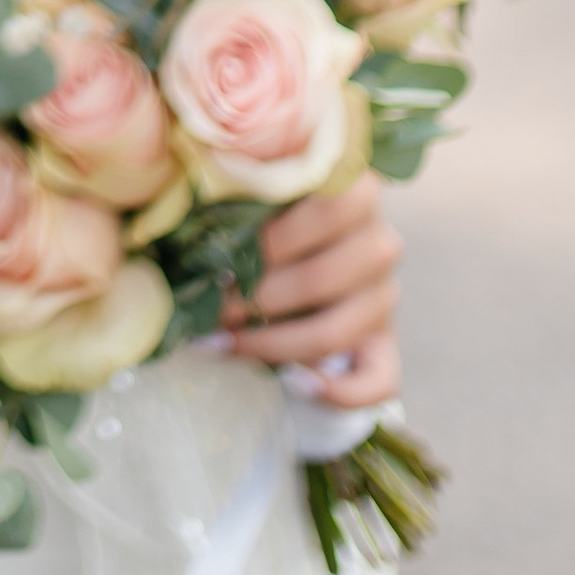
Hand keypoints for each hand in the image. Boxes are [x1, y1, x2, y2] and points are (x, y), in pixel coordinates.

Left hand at [223, 174, 402, 409]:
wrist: (305, 242)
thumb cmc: (266, 205)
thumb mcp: (258, 184)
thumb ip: (239, 183)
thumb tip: (189, 199)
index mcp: (355, 189)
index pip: (324, 212)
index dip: (266, 241)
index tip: (216, 260)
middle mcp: (380, 241)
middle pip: (319, 278)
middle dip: (253, 299)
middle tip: (207, 307)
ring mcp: (384, 294)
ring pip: (335, 330)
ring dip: (271, 343)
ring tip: (223, 342)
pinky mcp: (384, 341)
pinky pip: (380, 379)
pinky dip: (339, 392)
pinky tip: (293, 383)